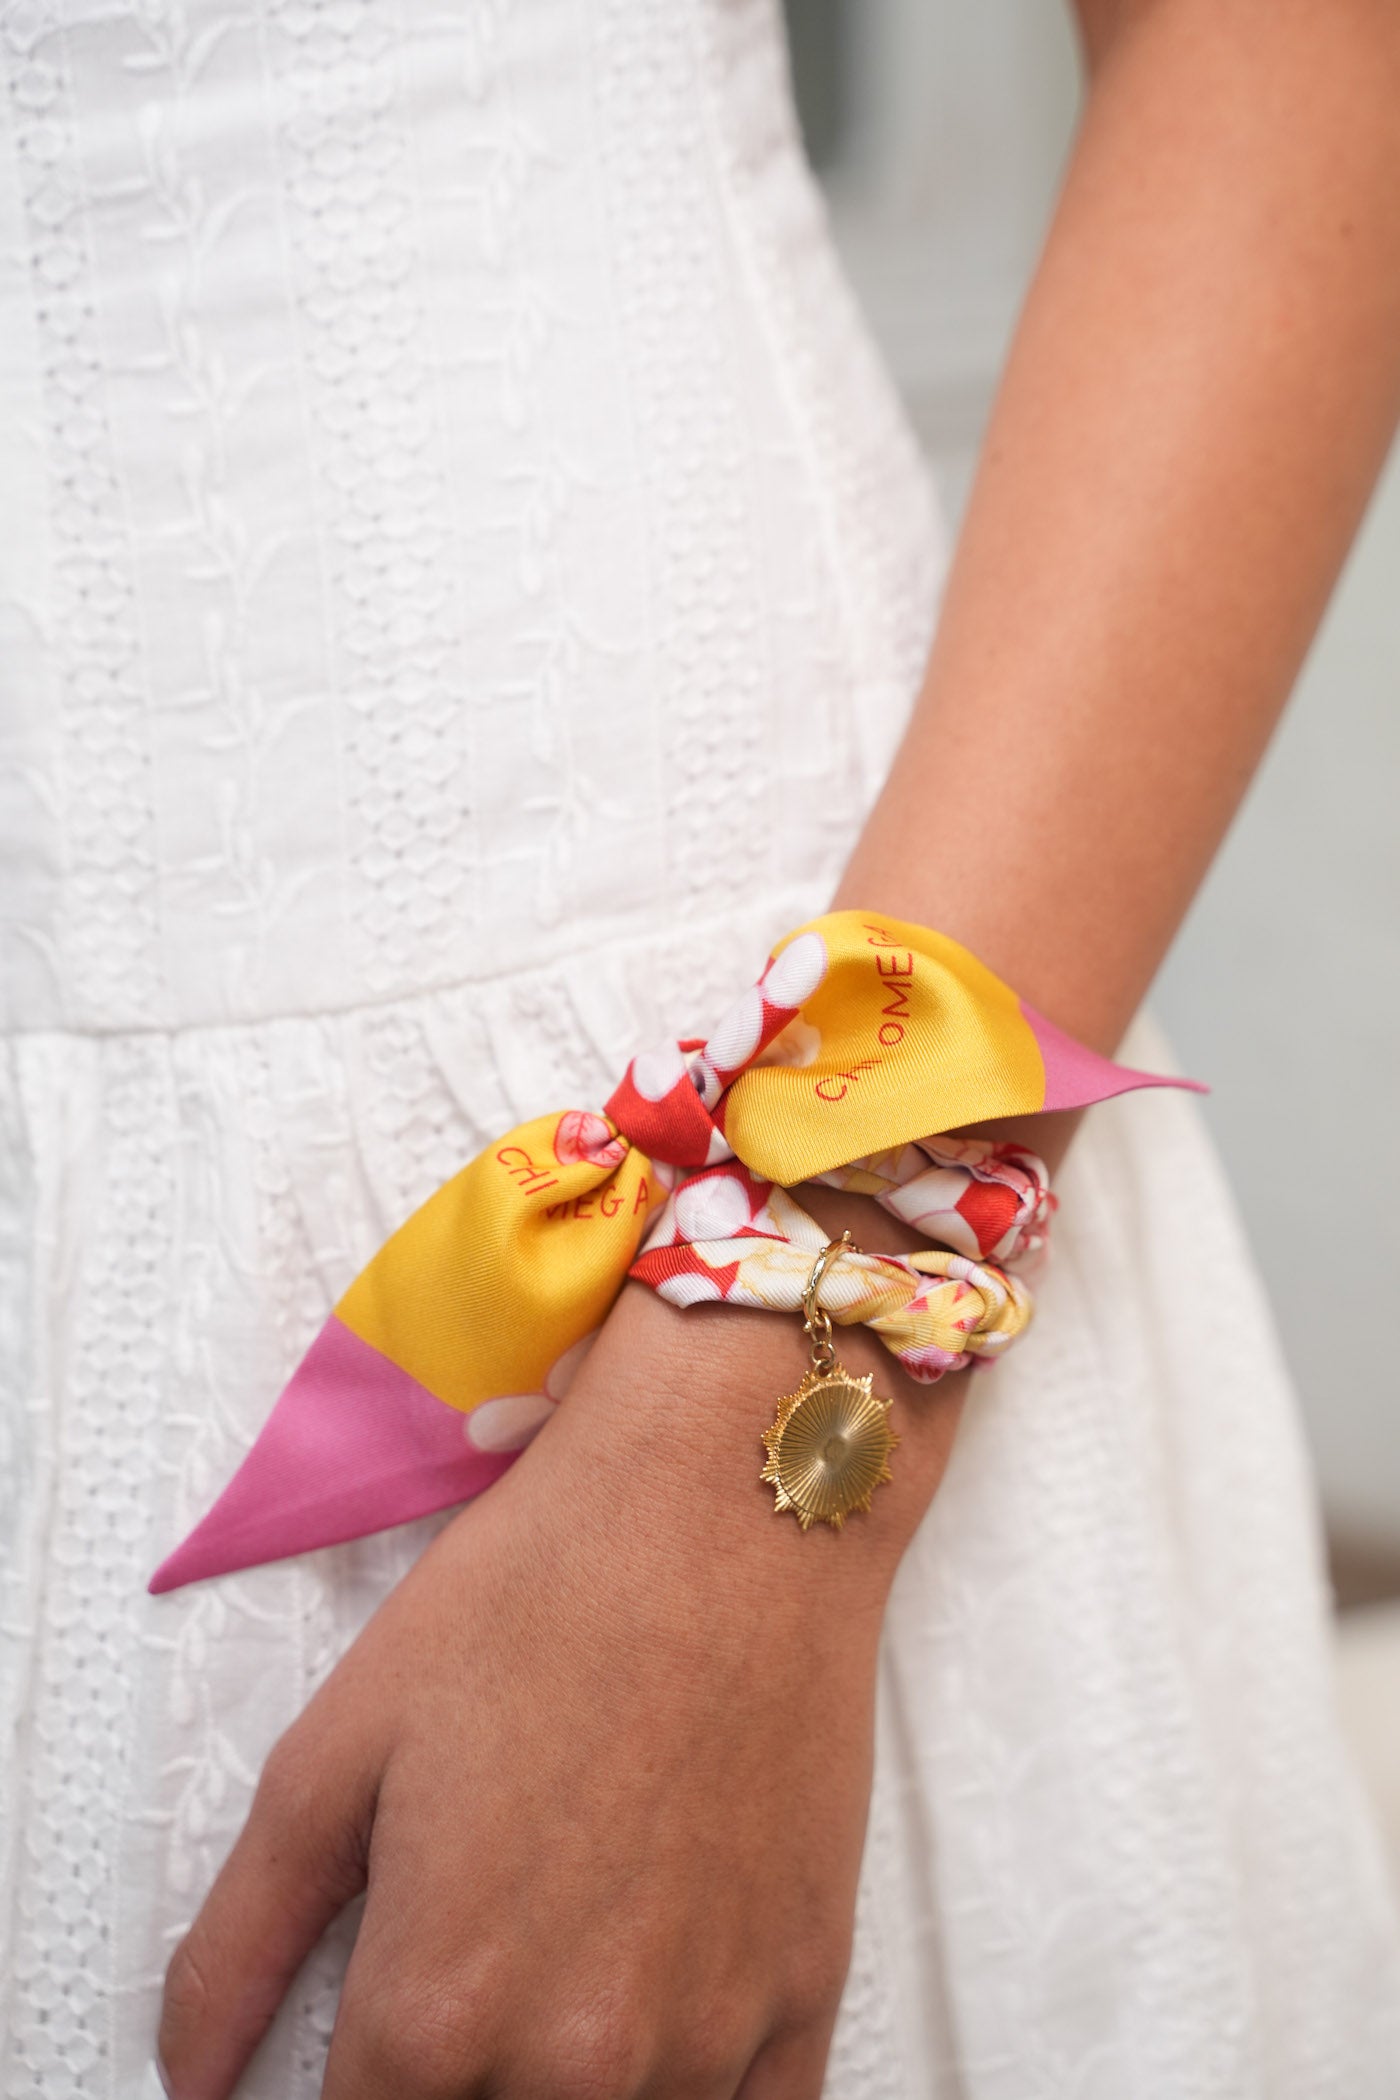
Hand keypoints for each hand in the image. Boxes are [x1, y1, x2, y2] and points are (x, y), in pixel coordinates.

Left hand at [156, 1201, 963, 2098]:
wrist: (728, 1504)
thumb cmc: (538, 1597)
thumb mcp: (338, 1748)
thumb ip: (239, 1942)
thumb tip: (188, 2077)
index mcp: (436, 2008)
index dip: (348, 2093)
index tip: (369, 2037)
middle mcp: (574, 2064)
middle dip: (450, 2089)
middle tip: (460, 1985)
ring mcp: (703, 2039)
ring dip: (562, 2092)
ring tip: (553, 1969)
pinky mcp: (803, 1993)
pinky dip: (682, 2097)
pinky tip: (654, 2023)